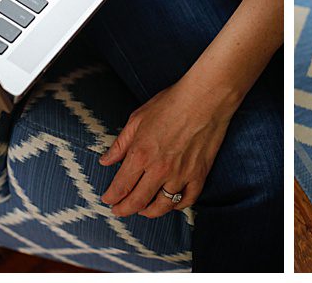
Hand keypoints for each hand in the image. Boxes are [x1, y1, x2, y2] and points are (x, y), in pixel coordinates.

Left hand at [98, 81, 235, 217]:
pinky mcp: (199, 175)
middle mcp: (159, 169)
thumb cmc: (171, 104)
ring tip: (142, 210)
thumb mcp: (137, 119)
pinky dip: (177, 206)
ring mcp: (181, 175)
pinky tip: (170, 204)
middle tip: (119, 211)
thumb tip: (106, 161)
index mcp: (141, 154)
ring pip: (162, 206)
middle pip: (137, 201)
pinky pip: (187, 200)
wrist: (205, 99)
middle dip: (124, 210)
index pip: (121, 186)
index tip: (108, 200)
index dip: (111, 197)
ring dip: (149, 212)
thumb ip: (120, 144)